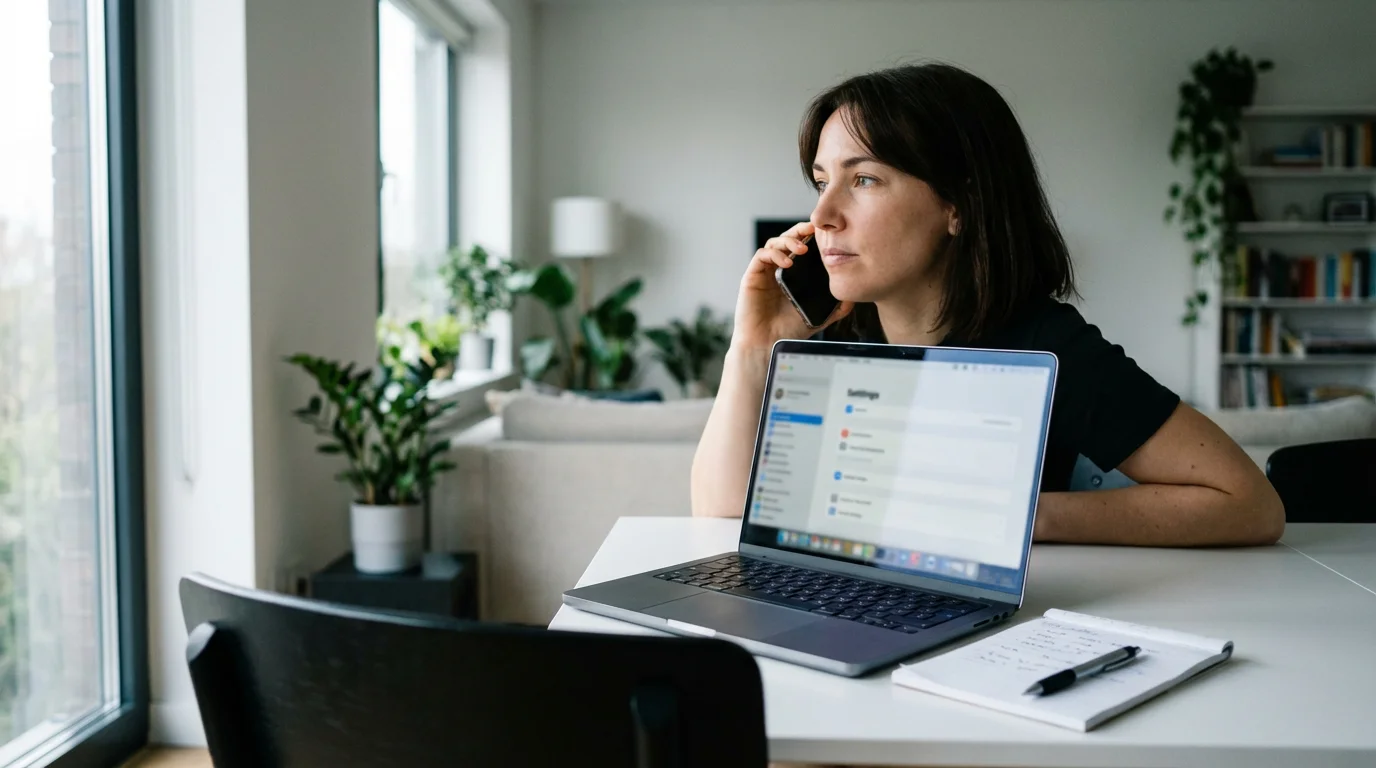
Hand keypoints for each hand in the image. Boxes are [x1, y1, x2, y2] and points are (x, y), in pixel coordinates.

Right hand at [732, 221, 852, 351]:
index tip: (825, 233)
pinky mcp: (752, 276)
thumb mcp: (818, 316)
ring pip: (774, 243)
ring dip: (788, 241)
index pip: (801, 247)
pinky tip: (787, 263)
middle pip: (787, 239)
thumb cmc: (788, 332)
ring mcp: (764, 272)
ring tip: (802, 249)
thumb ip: (835, 308)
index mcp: (793, 275)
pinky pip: (761, 256)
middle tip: (813, 230)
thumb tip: (852, 297)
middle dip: (799, 231)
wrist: (766, 345)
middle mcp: (777, 270)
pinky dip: (774, 255)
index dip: (811, 237)